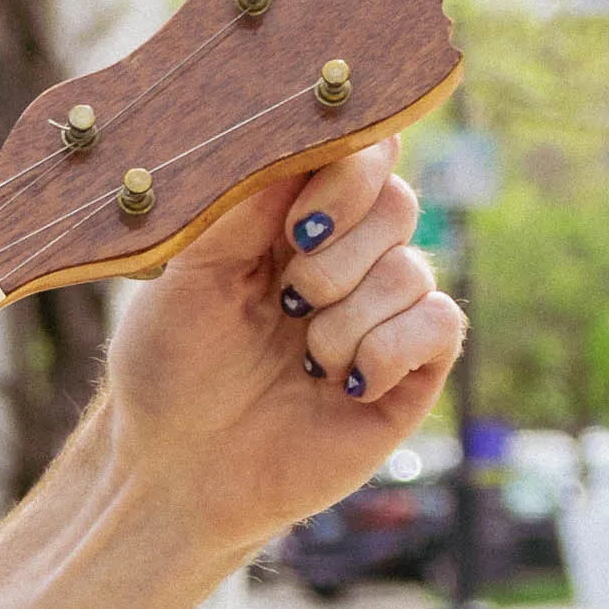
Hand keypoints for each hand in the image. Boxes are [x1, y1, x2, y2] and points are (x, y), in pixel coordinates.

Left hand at [96, 143, 469, 561]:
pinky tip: (340, 382)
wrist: (176, 472)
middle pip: (397, 202)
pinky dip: (385, 348)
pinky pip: (440, 323)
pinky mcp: (409, 372)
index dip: (348, 169)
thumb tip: (305, 137)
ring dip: (347, 316)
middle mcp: (346, 260)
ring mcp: (381, 315)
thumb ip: (245, 202)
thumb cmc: (168, 369)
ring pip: (411, 268)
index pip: (358, 156)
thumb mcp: (188, 273)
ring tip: (302, 358)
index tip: (299, 216)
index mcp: (292, 222)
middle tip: (287, 298)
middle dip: (339, 248)